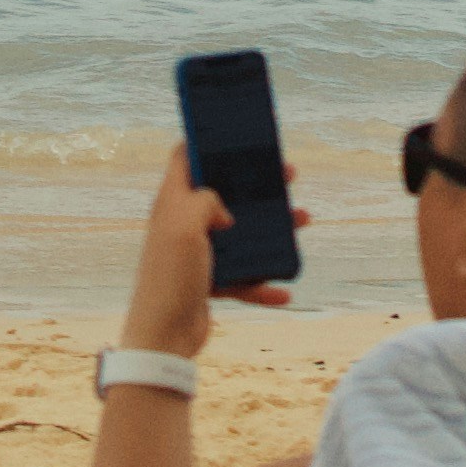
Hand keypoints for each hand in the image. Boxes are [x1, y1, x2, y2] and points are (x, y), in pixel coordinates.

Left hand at [118, 142, 301, 356]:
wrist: (163, 337)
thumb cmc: (170, 277)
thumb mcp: (184, 224)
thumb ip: (205, 201)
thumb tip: (223, 211)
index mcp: (173, 203)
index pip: (186, 157)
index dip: (207, 139)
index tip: (238, 129)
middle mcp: (184, 224)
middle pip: (225, 192)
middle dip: (256, 183)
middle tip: (287, 173)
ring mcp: (198, 253)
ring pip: (242, 233)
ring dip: (272, 229)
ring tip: (302, 220)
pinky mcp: (210, 282)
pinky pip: (244, 277)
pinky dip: (263, 283)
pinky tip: (283, 290)